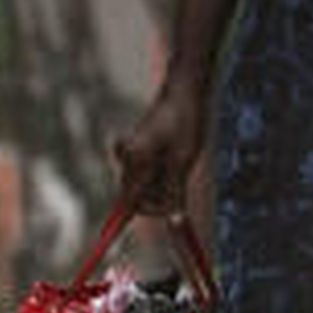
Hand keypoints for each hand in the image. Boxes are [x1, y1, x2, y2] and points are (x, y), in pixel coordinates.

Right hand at [113, 79, 206, 214]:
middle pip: (137, 195)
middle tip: (183, 182)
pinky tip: (175, 154)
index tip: (165, 221)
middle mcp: (127, 159)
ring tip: (182, 161)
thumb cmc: (185, 122)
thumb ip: (174, 191)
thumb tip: (173, 220)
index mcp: (134, 162)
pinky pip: (148, 171)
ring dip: (163, 184)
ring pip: (144, 184)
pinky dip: (162, 173)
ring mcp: (131, 153)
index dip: (151, 213)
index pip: (131, 203)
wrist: (183, 92)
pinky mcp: (139, 149)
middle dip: (160, 198)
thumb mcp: (184, 159)